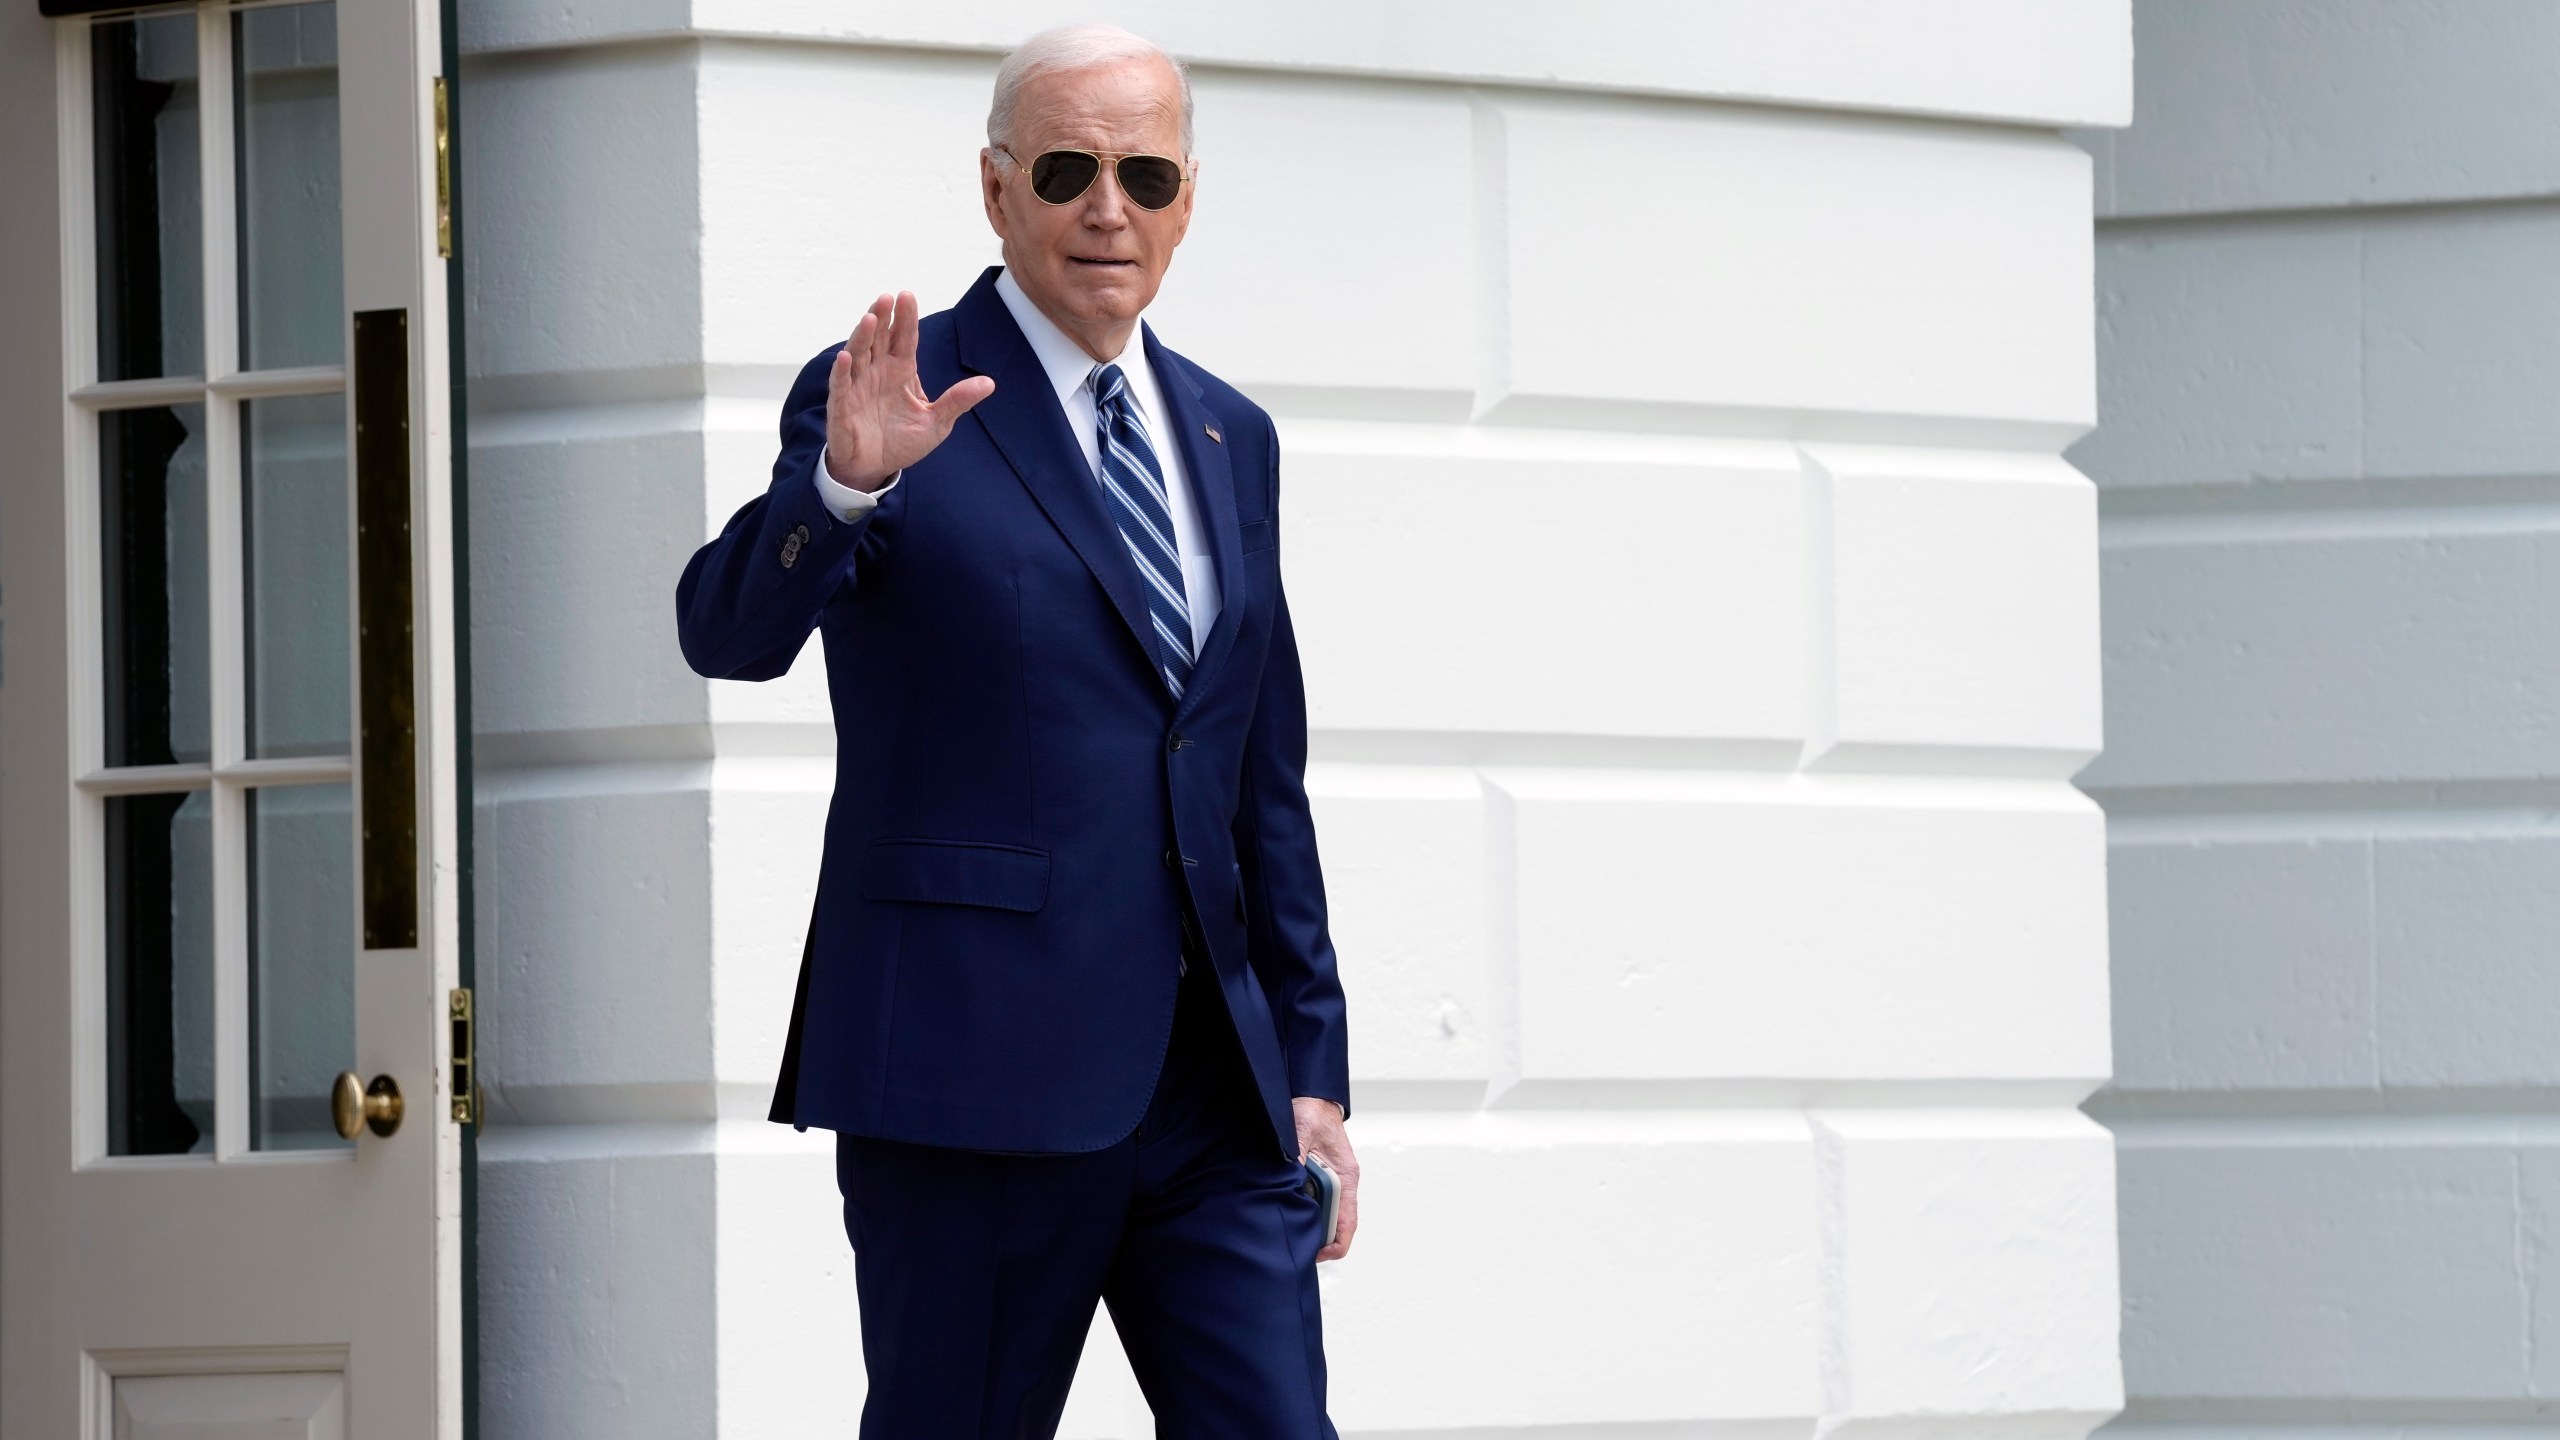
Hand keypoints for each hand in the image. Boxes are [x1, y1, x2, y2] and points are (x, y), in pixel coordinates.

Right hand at [824, 290, 995, 491]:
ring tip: (870, 318)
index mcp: (900, 371)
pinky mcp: (842, 407)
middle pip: (879, 339)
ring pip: (858, 355)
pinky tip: (845, 357)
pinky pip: (841, 386)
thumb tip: (989, 383)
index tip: (907, 296)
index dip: (905, 318)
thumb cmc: (902, 441)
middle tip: (888, 297)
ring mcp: (858, 387)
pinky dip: (842, 372)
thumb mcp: (937, 422)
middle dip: (883, 317)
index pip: (904, 339)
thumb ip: (958, 400)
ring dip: (862, 336)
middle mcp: (877, 372)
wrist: (876, 469)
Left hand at [1293, 1096, 1358, 1261]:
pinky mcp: (1319, 1178)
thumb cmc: (1313, 1112)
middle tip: (1292, 1243)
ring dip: (1308, 1222)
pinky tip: (1284, 1207)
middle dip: (1316, 1237)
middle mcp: (1342, 1183)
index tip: (1316, 1254)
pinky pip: (1313, 1201)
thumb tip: (1288, 1182)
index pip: (1347, 1222)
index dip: (1335, 1245)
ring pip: (1322, 1214)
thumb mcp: (1301, 1132)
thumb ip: (1295, 1157)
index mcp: (1346, 1176)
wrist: (1313, 1098)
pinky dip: (1302, 1209)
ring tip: (1285, 1227)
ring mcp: (1331, 1182)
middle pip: (1334, 1224)